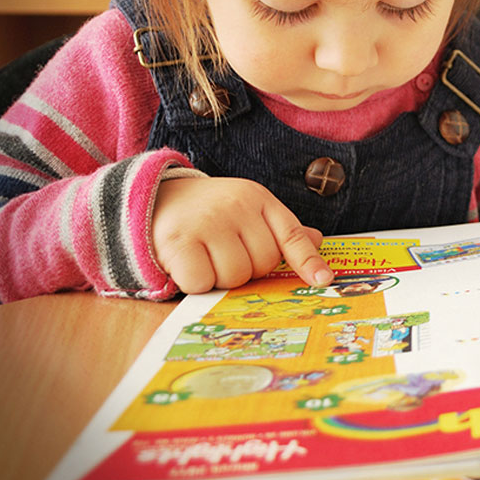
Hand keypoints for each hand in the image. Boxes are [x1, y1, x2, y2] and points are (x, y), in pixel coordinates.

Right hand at [152, 176, 332, 293]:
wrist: (154, 198)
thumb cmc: (209, 212)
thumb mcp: (247, 210)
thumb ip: (279, 229)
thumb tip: (317, 241)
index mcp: (258, 199)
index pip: (291, 234)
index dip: (309, 261)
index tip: (325, 281)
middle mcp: (237, 207)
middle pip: (262, 264)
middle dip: (246, 269)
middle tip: (224, 254)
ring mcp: (209, 222)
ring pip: (234, 277)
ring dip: (220, 278)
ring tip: (205, 257)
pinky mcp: (179, 241)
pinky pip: (202, 282)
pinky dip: (195, 282)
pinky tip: (187, 264)